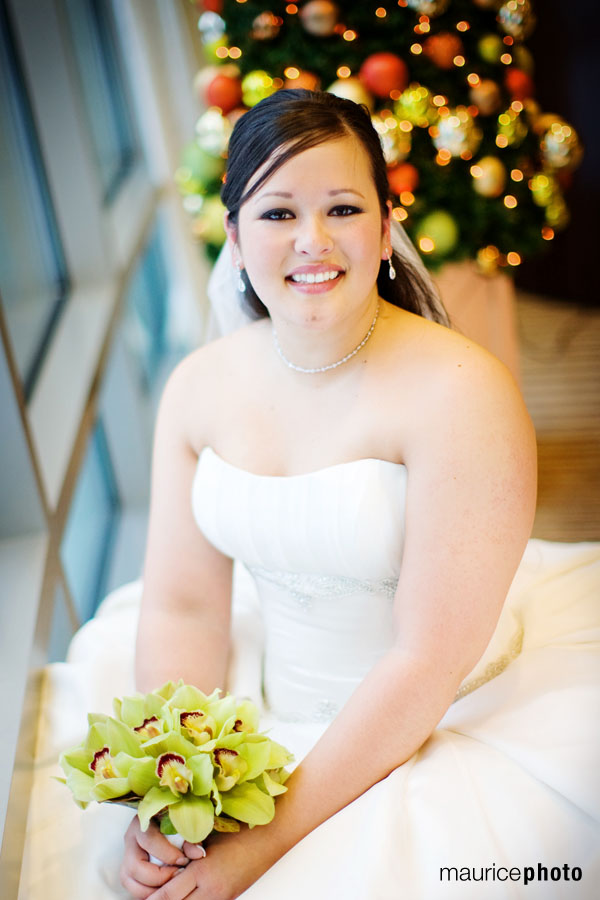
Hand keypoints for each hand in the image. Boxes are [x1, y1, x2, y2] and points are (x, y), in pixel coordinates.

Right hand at [120, 816, 203, 898]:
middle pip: (135, 866)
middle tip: (178, 875)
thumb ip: (191, 839)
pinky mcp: (129, 875)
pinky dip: (151, 893)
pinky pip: (135, 890)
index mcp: (141, 824)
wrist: (171, 829)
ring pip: (131, 882)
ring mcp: (127, 860)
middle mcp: (130, 842)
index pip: (149, 841)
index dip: (167, 854)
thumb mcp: (184, 827)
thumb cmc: (178, 826)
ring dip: (154, 889)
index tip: (184, 860)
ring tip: (173, 884)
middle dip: (159, 876)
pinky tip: (167, 889)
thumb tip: (198, 854)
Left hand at [145, 830, 270, 899]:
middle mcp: (210, 890)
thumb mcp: (206, 840)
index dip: (152, 899)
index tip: (139, 899)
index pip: (168, 895)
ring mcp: (221, 898)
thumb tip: (165, 867)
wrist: (268, 838)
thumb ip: (186, 855)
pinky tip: (186, 896)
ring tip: (163, 898)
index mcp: (202, 871)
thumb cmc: (236, 832)